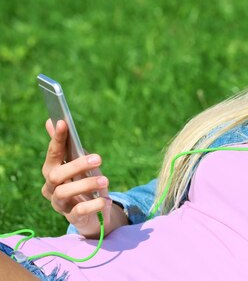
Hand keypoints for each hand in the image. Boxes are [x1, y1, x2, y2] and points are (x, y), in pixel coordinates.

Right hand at [40, 119, 115, 237]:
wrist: (94, 212)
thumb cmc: (84, 182)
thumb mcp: (80, 163)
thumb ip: (67, 146)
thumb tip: (52, 120)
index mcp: (52, 171)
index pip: (53, 154)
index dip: (56, 139)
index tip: (63, 123)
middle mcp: (51, 187)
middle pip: (56, 175)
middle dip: (77, 165)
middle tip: (99, 158)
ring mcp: (60, 204)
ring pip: (64, 192)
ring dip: (86, 184)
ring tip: (105, 181)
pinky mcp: (72, 218)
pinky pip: (78, 212)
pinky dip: (92, 205)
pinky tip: (104, 200)